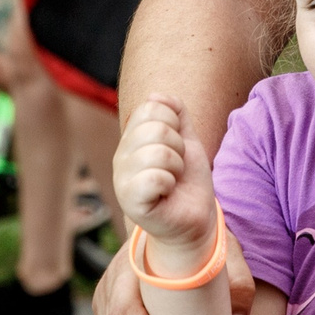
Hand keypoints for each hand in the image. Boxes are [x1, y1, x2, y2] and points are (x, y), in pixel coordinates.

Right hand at [114, 95, 220, 256]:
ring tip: (172, 180)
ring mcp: (121, 179)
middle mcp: (120, 157)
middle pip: (156, 128)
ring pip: (158, 152)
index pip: (151, 107)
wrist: (193, 220)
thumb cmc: (187, 181)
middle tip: (177, 167)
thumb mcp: (187, 141)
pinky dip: (170, 184)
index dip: (175, 124)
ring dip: (177, 167)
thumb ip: (177, 115)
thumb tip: (157, 95)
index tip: (177, 147)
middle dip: (179, 148)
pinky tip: (166, 193)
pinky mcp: (129, 201)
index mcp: (131, 139)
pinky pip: (154, 177)